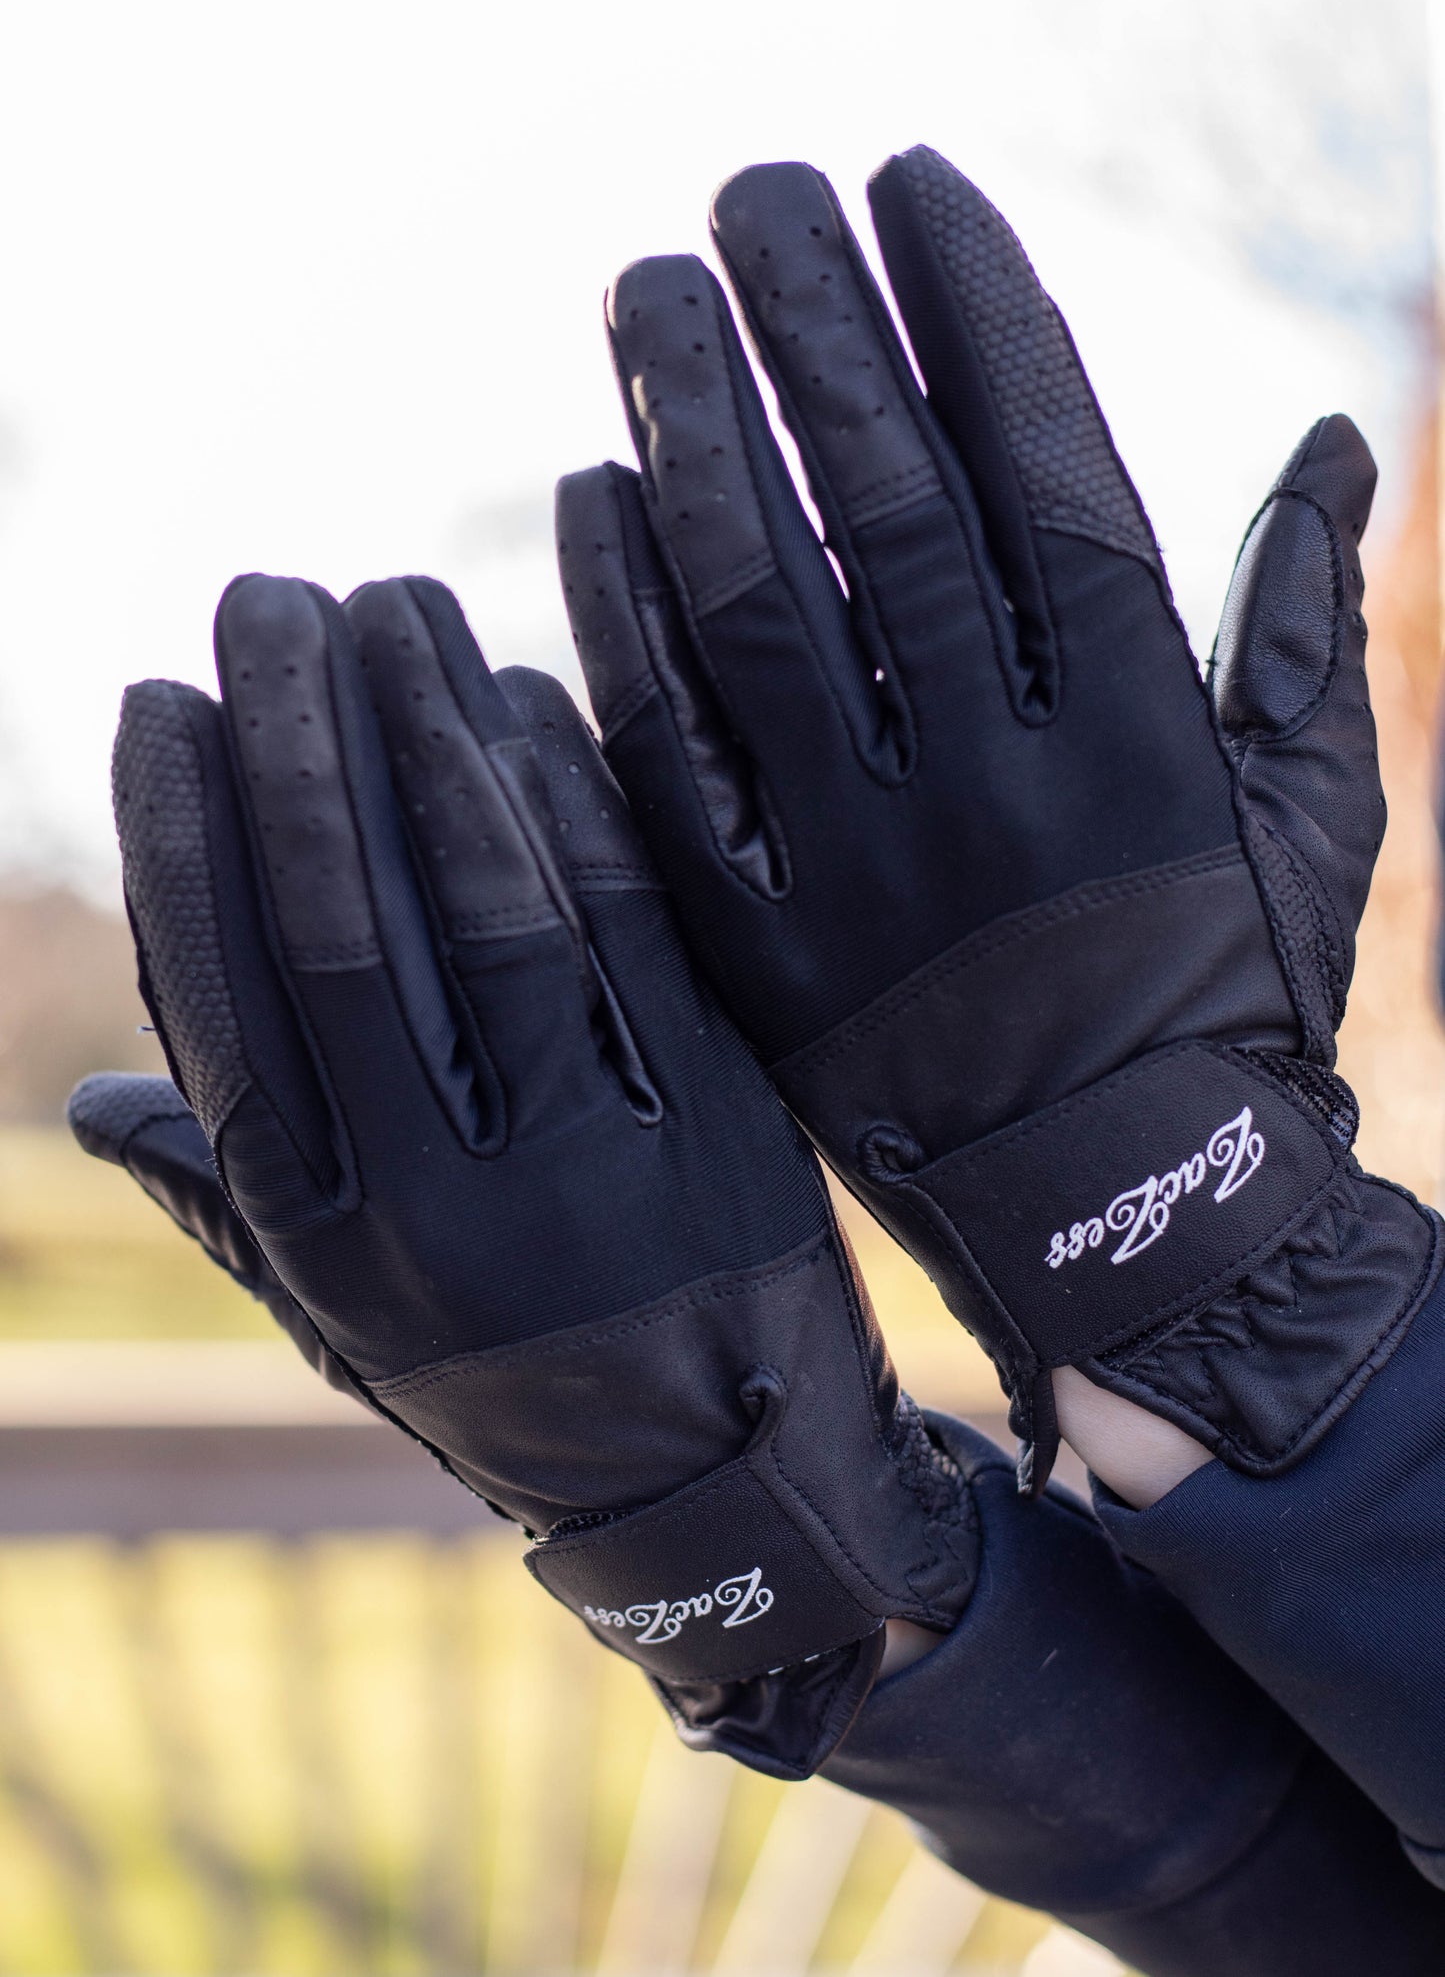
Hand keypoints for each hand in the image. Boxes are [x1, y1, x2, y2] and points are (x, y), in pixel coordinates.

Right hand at [75, 570, 975, 1775]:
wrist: (738, 1496)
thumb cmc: (516, 1387)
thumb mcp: (355, 1328)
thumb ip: (235, 1202)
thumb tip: (96, 1101)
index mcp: (328, 1238)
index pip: (224, 996)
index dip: (184, 834)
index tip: (163, 699)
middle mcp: (441, 1197)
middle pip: (342, 921)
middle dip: (296, 739)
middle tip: (270, 596)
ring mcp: (586, 1157)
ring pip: (484, 902)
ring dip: (429, 734)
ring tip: (393, 604)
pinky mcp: (713, 1119)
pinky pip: (630, 931)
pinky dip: (573, 805)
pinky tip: (527, 698)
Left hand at [558, 145, 1438, 1491]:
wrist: (1126, 1219)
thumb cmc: (1231, 997)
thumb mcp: (1309, 810)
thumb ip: (1305, 623)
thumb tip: (1343, 439)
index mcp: (1140, 722)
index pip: (1051, 459)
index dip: (975, 305)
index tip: (914, 176)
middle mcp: (998, 775)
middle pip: (888, 500)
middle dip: (816, 325)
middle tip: (752, 190)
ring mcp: (864, 862)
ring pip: (757, 607)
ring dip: (695, 432)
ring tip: (652, 294)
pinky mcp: (761, 944)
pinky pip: (669, 763)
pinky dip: (625, 625)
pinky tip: (592, 494)